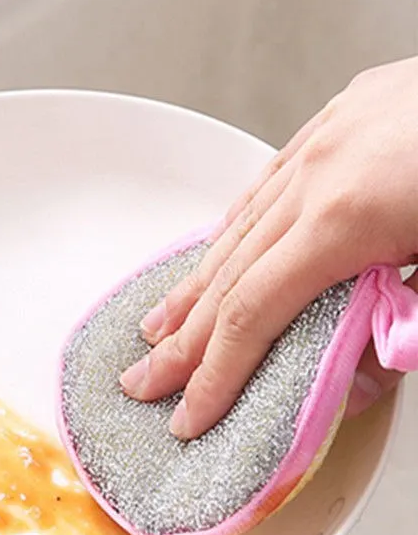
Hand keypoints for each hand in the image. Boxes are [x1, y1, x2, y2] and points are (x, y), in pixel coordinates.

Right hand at [120, 56, 417, 438]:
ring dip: (192, 289)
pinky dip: (233, 229)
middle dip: (181, 342)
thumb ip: (399, 331)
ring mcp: (326, 142)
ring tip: (158, 328)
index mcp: (347, 217)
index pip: (251, 314)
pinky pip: (266, 183)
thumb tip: (349, 386)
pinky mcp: (340, 120)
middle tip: (143, 381)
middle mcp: (320, 175)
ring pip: (238, 229)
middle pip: (227, 278)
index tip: (188, 414)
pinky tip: (213, 252)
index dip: (214, 373)